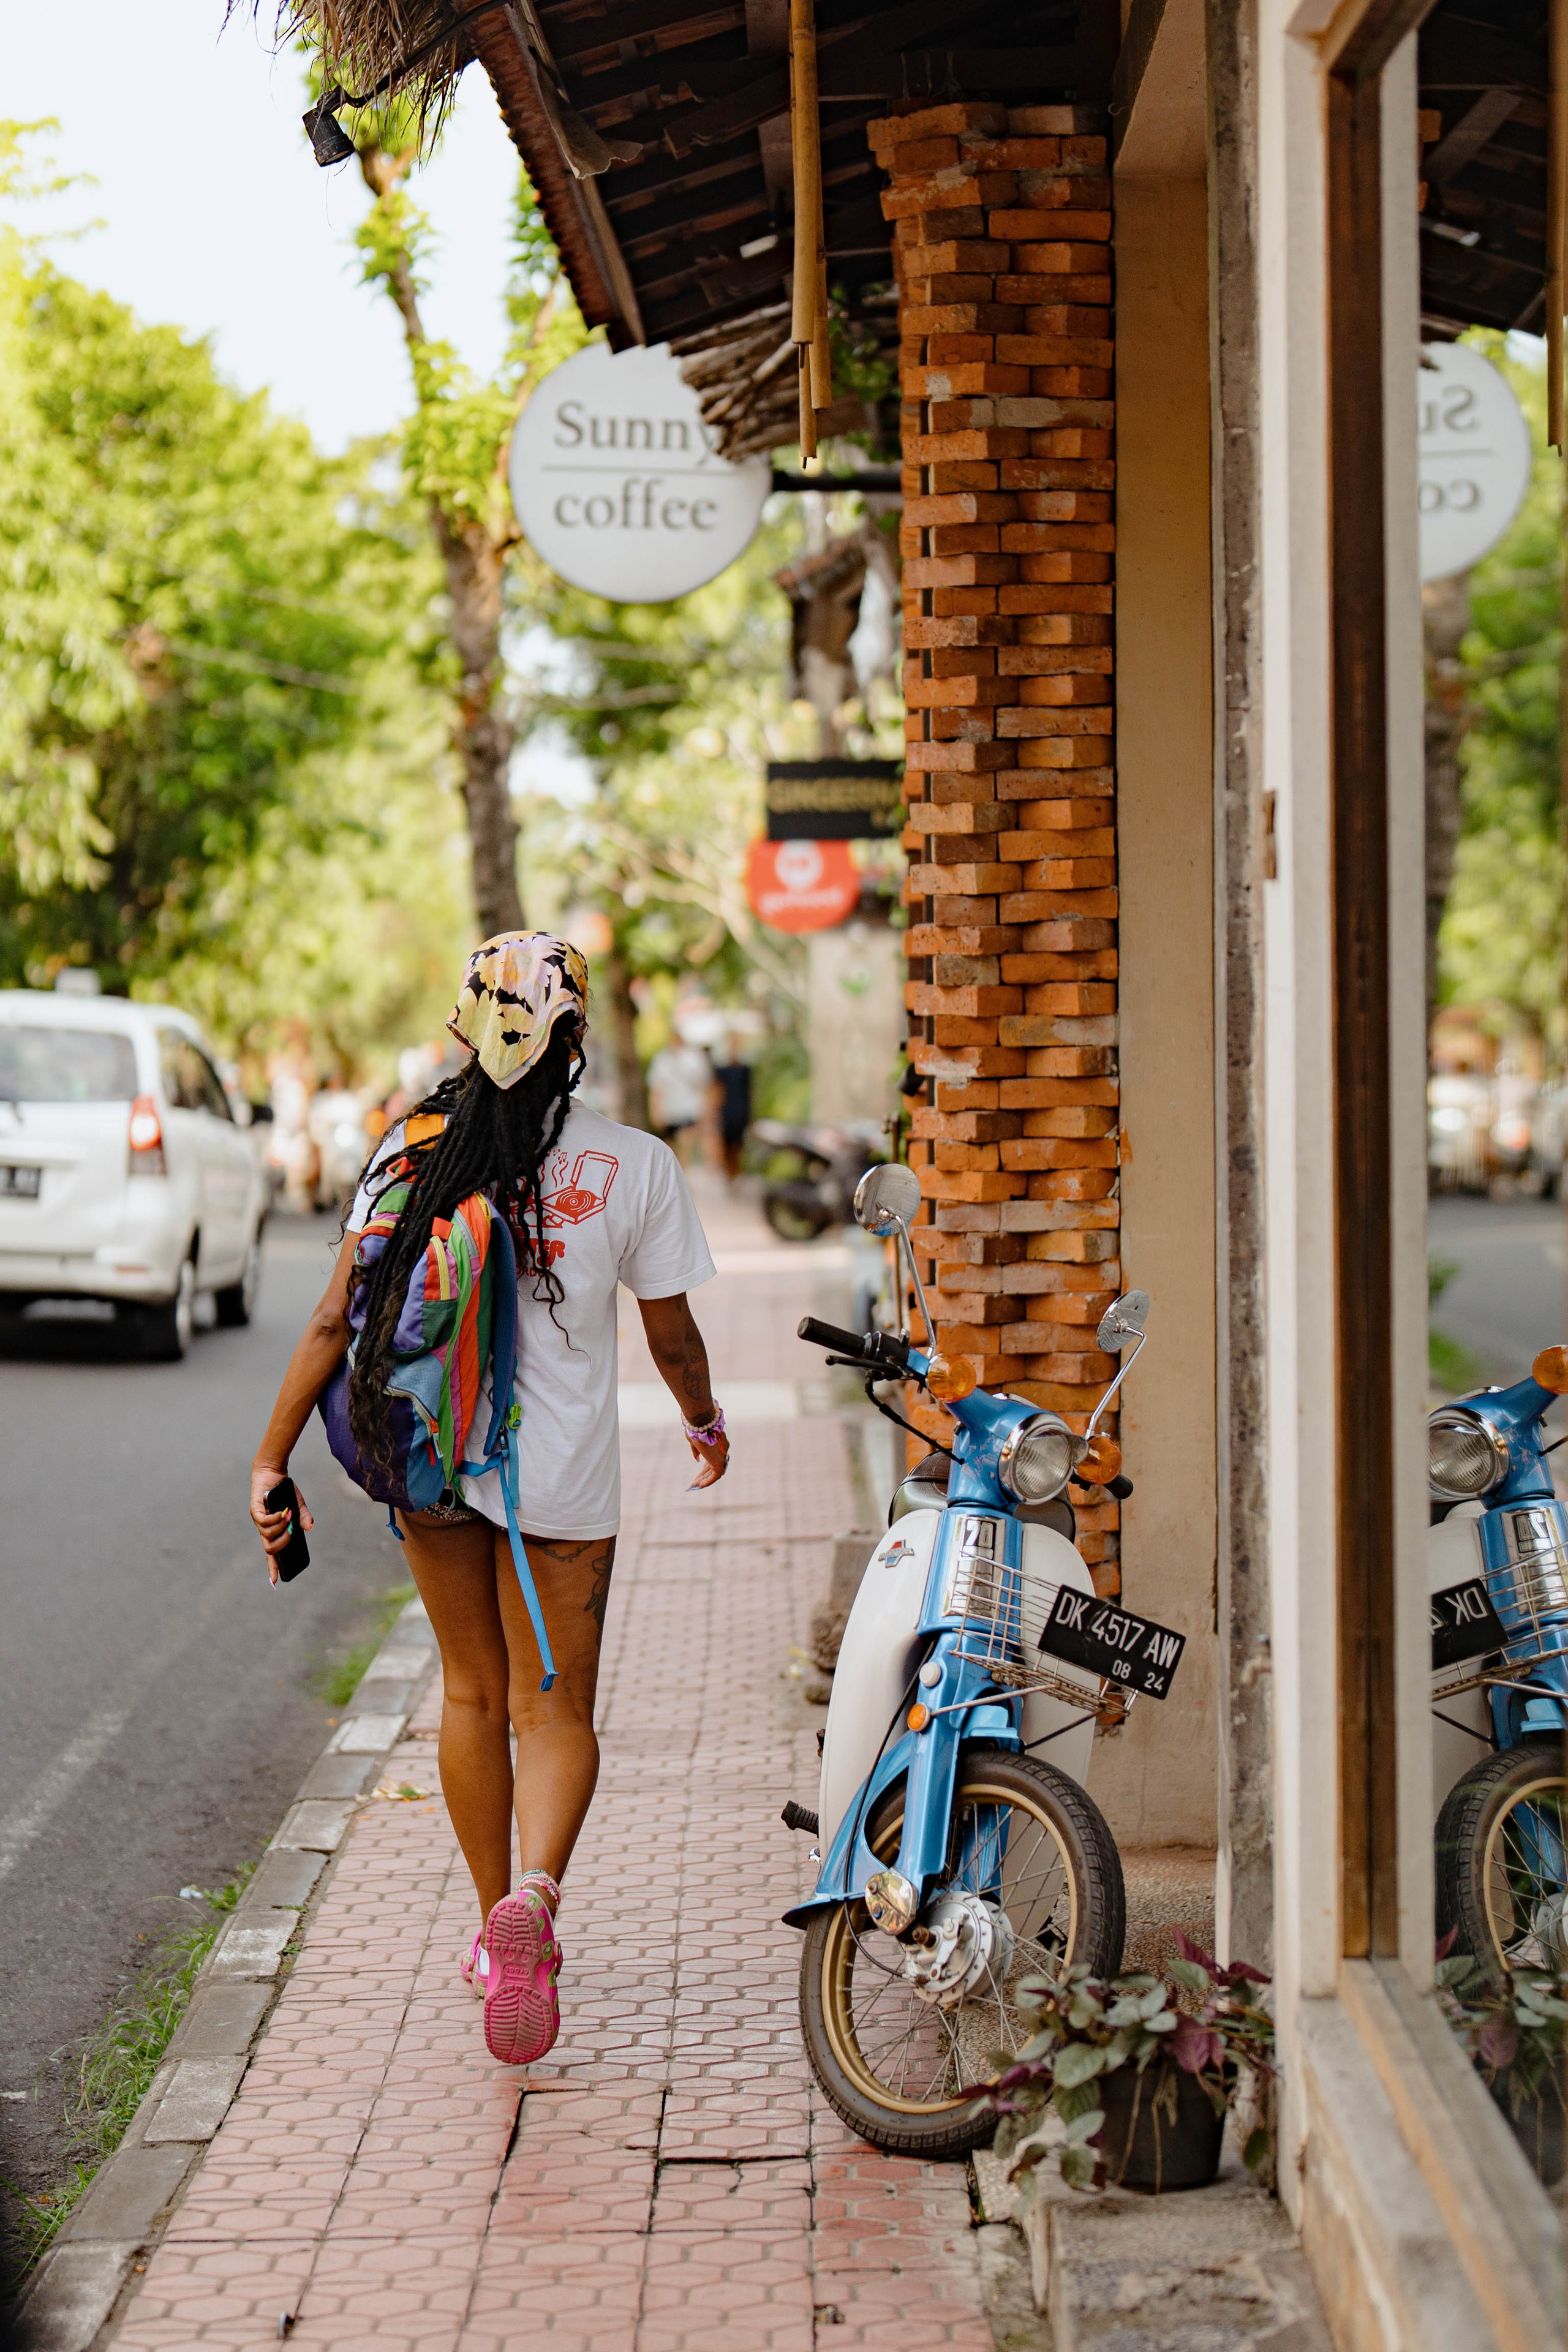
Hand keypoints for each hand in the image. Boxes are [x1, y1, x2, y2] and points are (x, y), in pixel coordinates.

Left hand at [251, 1463, 312, 1586]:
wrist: (273, 1472)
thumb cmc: (284, 1490)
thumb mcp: (298, 1505)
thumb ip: (304, 1518)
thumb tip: (309, 1528)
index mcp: (273, 1531)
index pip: (271, 1554)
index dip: (273, 1567)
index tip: (275, 1582)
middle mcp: (264, 1528)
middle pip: (269, 1549)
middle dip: (283, 1543)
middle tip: (292, 1532)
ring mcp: (258, 1520)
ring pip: (267, 1536)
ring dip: (281, 1529)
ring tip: (288, 1516)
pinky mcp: (255, 1510)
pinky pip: (264, 1522)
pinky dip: (276, 1519)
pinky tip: (284, 1512)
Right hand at [684, 1422, 728, 1489]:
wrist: (700, 1422)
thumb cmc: (696, 1428)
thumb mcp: (694, 1440)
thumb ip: (696, 1450)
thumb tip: (697, 1459)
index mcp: (717, 1441)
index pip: (712, 1457)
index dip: (705, 1466)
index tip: (699, 1473)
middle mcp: (722, 1448)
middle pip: (712, 1465)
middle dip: (704, 1474)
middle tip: (696, 1481)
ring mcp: (722, 1455)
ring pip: (714, 1471)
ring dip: (705, 1478)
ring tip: (695, 1485)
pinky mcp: (720, 1460)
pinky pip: (716, 1474)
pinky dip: (708, 1480)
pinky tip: (700, 1485)